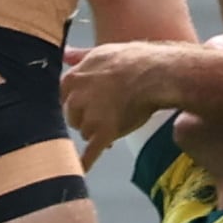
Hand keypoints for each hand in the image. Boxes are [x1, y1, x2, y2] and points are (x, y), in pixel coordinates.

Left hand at [62, 41, 176, 168]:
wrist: (158, 73)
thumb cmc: (135, 59)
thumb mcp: (103, 51)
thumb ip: (80, 56)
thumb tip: (65, 54)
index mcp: (73, 78)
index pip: (64, 97)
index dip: (80, 101)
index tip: (91, 102)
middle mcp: (75, 98)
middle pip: (72, 116)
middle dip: (87, 117)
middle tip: (108, 112)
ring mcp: (89, 117)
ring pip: (85, 133)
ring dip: (98, 132)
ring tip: (118, 123)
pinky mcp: (103, 133)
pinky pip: (90, 152)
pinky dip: (85, 162)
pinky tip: (79, 170)